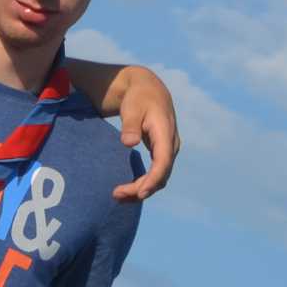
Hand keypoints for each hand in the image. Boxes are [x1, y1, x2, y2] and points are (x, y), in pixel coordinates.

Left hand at [108, 65, 177, 202]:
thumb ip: (130, 124)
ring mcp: (167, 151)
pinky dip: (142, 184)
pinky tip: (127, 190)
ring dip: (141, 189)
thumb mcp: (132, 107)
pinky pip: (155, 173)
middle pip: (161, 175)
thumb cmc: (138, 98)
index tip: (140, 193)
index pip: (163, 162)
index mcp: (165, 134)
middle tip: (116, 195)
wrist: (148, 90)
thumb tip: (129, 142)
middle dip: (141, 188)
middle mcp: (170, 145)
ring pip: (159, 178)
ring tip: (118, 196)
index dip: (153, 179)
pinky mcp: (161, 153)